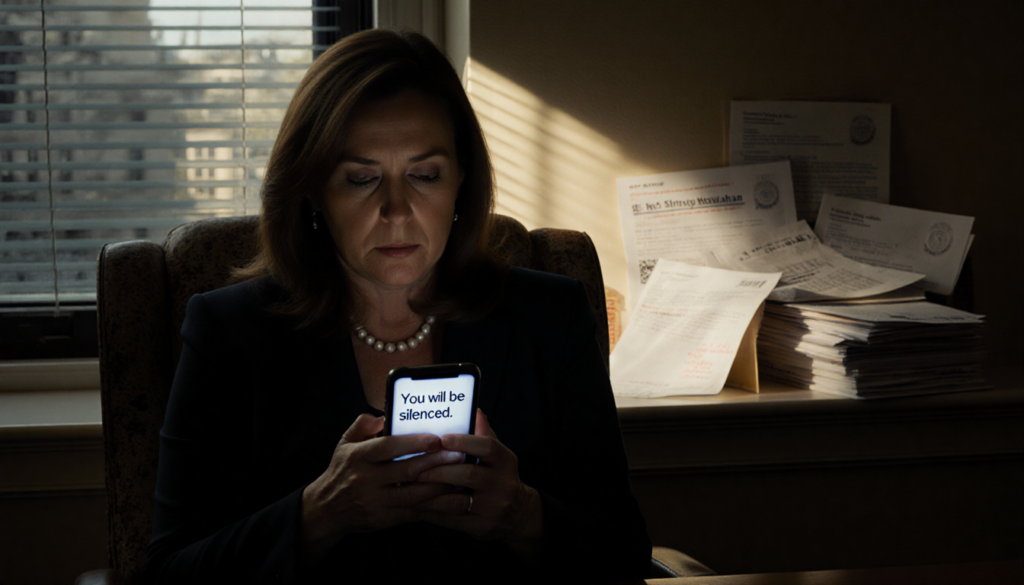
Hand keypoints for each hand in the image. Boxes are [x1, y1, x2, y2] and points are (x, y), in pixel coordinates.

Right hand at [301, 414, 464, 555]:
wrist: (326, 509)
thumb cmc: (342, 470)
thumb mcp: (345, 443)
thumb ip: (364, 424)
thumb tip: (385, 414)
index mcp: (358, 456)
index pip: (389, 447)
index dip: (414, 443)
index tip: (436, 438)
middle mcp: (366, 479)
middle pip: (407, 470)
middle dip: (436, 462)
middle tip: (459, 455)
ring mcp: (375, 501)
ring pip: (414, 494)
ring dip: (440, 486)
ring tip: (460, 477)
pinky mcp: (382, 519)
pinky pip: (412, 512)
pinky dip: (432, 506)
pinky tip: (449, 499)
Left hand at [414, 409, 543, 557]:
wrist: (517, 513)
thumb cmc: (499, 476)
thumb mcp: (497, 455)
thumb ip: (483, 434)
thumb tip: (474, 410)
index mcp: (505, 461)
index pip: (487, 447)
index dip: (464, 441)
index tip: (441, 438)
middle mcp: (502, 484)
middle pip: (468, 474)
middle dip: (438, 470)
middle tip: (415, 468)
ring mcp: (493, 507)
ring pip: (457, 501)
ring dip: (430, 494)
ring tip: (410, 487)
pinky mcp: (482, 526)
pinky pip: (452, 519)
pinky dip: (432, 512)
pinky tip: (417, 505)